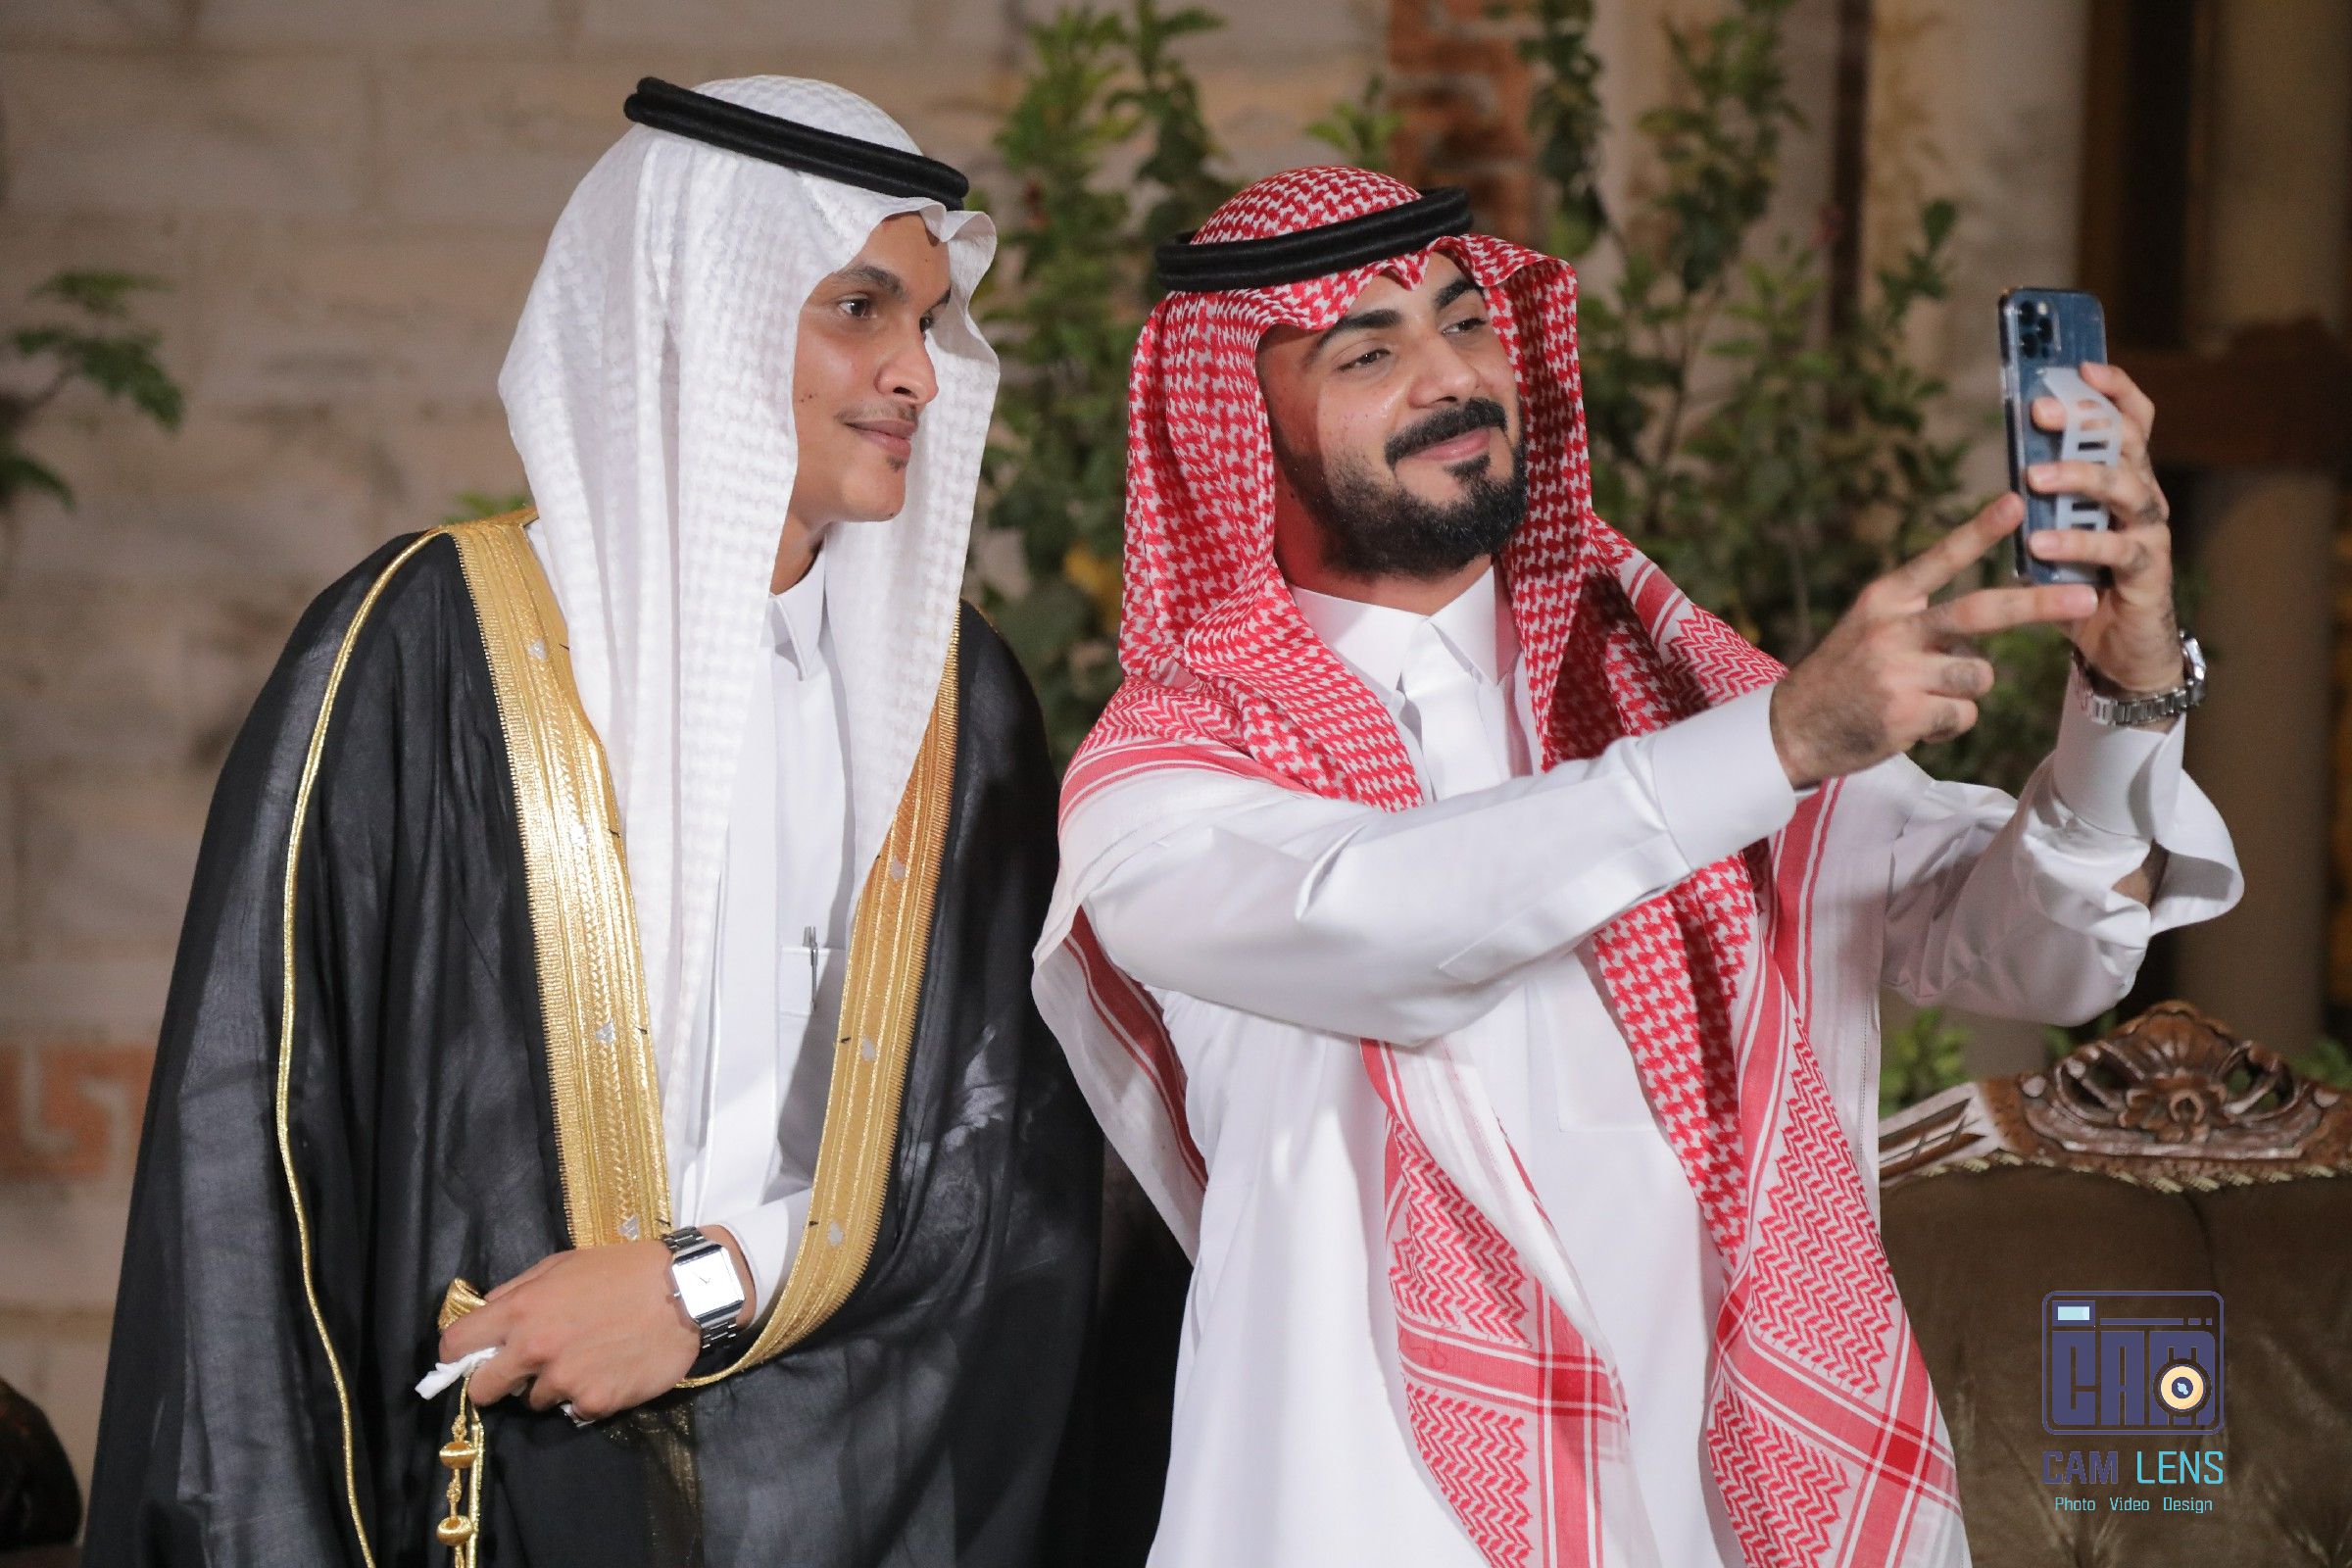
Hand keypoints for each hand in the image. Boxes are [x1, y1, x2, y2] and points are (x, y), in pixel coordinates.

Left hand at [440, 1230, 752, 1420]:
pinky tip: (609, 1369)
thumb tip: (485, 1313)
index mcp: (521, 1310)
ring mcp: (564, 1381)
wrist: (685, 1293)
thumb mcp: (563, 1264)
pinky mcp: (594, 1403)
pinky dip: (587, 1394)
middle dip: (497, 1381)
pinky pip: (575, 1408)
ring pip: (535, 1400)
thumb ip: (518, 1291)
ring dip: (551, 1385)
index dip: (456, 1354)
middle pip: (484, 1389)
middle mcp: (534, 1350)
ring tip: (586, 1358)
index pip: (454, 1345)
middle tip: (525, 1368)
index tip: (469, 1356)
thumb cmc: (622, 1271)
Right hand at [1770, 493, 2095, 787]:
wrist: (1792, 729)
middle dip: (2037, 604)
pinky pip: (1964, 714)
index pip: (1939, 559)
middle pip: (1979, 612)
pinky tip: (1915, 723)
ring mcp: (1898, 673)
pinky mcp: (1905, 714)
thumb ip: (1921, 620)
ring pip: (1980, 675)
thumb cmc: (1843, 677)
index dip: (1980, 530)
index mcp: (1883, 600)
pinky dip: (1949, 723)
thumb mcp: (1868, 629)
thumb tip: (1983, 638)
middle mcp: (1891, 630)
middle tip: (2085, 598)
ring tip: (1927, 697)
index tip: (2017, 502)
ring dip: (1967, 689)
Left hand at [2022, 360, 2182, 692]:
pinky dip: (2077, 542)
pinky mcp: (2147, 571)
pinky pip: (2116, 548)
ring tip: (2035, 477)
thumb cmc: (2082, 581)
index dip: (2114, 390)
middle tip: (2040, 411)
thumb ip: (2043, 498)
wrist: (2120, 650)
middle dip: (2084, 422)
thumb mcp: (2057, 530)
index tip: (2081, 366)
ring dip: (2080, 477)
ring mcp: (2150, 532)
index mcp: (2124, 479)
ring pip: (2126, 489)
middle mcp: (2144, 497)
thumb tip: (2014, 453)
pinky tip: (2041, 542)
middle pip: (2126, 444)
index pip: (2131, 421)